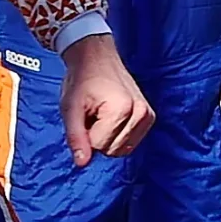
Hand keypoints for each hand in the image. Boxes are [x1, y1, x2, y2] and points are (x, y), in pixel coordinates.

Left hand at [61, 30, 153, 165]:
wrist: (97, 58)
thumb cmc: (82, 80)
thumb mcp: (70, 108)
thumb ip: (76, 136)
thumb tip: (82, 163)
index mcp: (122, 109)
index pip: (99, 146)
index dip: (85, 134)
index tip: (85, 114)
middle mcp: (140, 113)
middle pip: (112, 150)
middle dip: (97, 136)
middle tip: (93, 114)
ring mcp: (148, 115)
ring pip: (121, 149)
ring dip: (107, 137)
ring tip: (102, 115)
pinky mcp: (150, 118)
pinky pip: (130, 143)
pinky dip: (118, 136)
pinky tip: (113, 118)